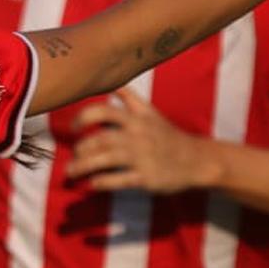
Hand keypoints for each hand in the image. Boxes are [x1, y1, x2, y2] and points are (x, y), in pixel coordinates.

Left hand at [64, 89, 219, 192]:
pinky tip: (93, 183)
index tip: (73, 127)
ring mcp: (143, 156)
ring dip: (83, 166)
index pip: (105, 110)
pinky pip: (119, 180)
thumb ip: (129, 98)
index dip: (84, 117)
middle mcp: (138, 135)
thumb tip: (110, 84)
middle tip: (74, 154)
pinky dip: (102, 182)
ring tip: (71, 172)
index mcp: (137, 118)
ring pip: (106, 159)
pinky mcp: (147, 177)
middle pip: (101, 138)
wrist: (197, 160)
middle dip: (81, 148)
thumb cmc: (167, 135)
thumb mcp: (150, 112)